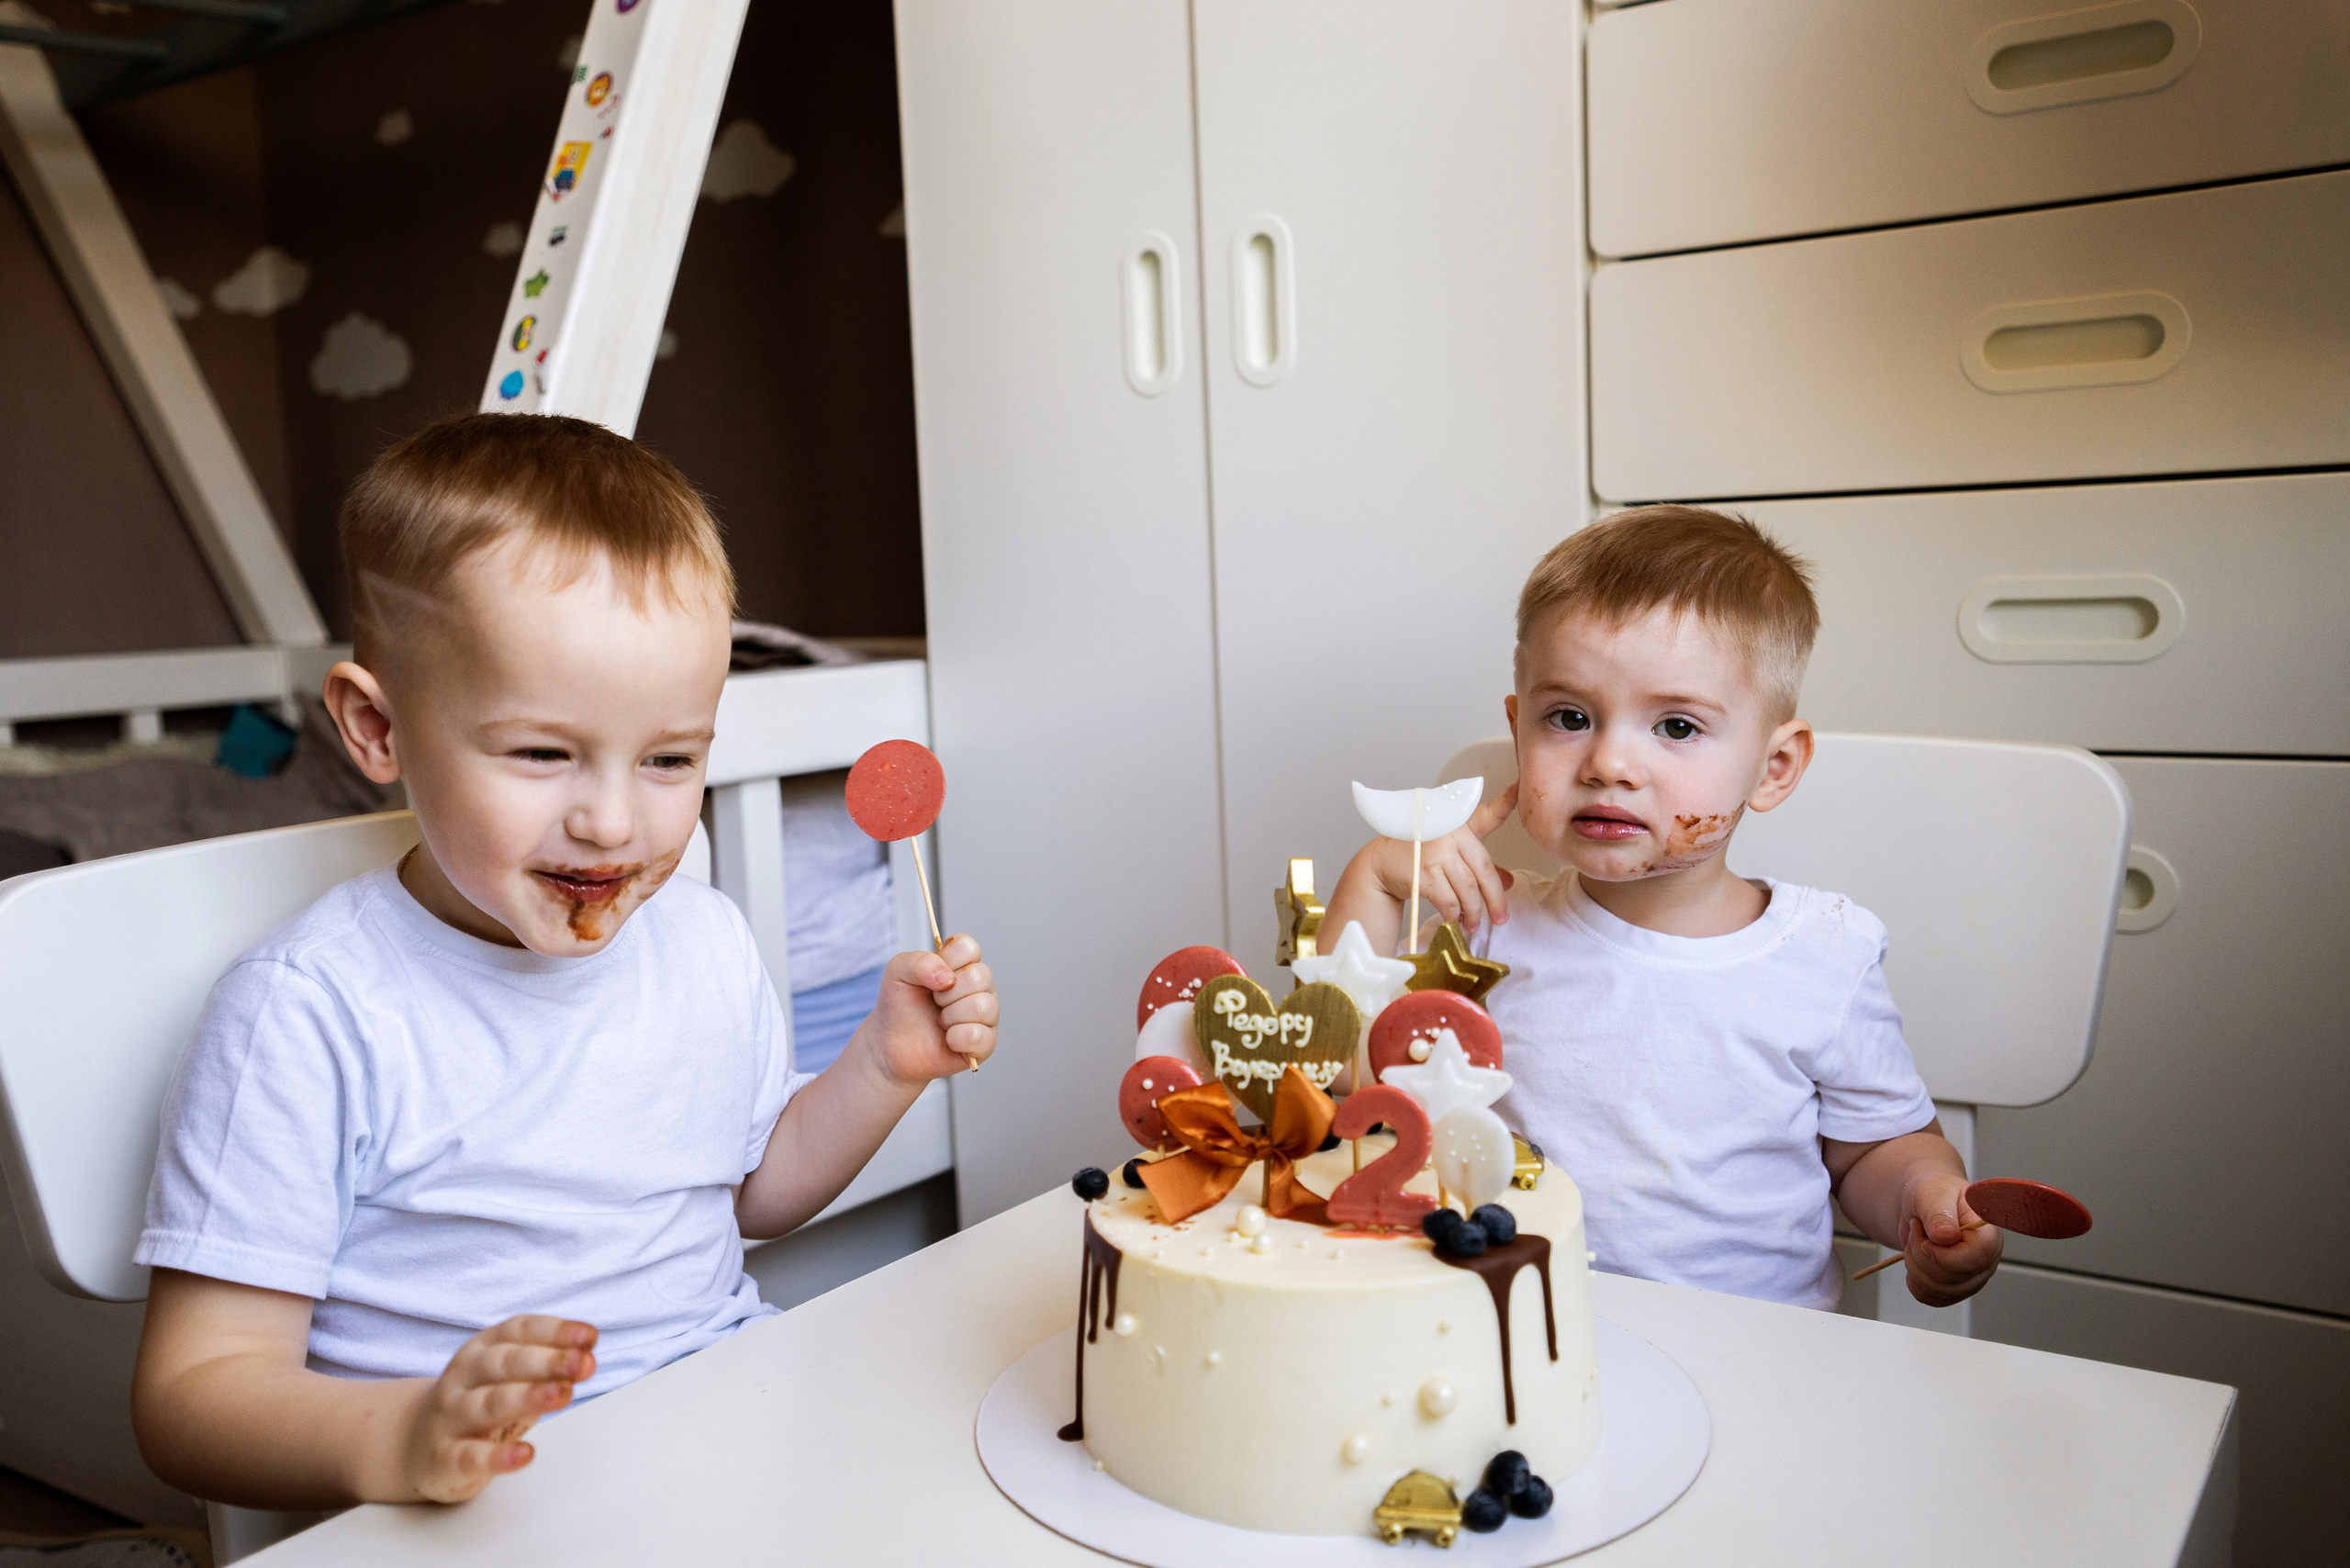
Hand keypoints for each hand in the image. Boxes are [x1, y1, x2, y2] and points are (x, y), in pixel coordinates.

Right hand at [401, 1317, 596, 1502]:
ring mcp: (450, 1417)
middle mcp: (463, 1378)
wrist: (414, 1445)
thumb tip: (586, 1356)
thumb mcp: (511, 1377)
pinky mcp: (445, 1459)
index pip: (518, 1330)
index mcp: (482, 1349)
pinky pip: (471, 1456)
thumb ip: (548, 1366)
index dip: (555, 1331)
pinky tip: (526, 1454)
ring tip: (562, 1395)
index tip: (589, 1337)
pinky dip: (498, 1456)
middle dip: (546, 1361)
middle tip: (583, 1364)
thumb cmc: (479, 1403)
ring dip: (527, 1397)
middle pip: (503, 1363)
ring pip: (487, 1404)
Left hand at [870, 934, 996, 1082]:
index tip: (930, 976)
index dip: (946, 961)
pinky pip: (979, 1036)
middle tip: (934, 1001)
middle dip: (945, 993)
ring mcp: (986, 1015)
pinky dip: (956, 1038)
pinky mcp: (985, 1044)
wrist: (891, 1044)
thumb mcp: (898, 972)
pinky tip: (948, 1039)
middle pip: (979, 977)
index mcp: (963, 964)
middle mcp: (980, 987)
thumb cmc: (900, 1005)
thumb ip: (920, 962)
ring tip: (941, 1022)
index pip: (969, 947)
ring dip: (950, 1017)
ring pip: (981, 1007)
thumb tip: (949, 978)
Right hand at [1378, 782, 1519, 930]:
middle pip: (1483, 870)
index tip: (1519, 786)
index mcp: (1459, 824)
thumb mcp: (1452, 853)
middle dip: (1495, 900)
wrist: (1380, 865)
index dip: (1507, 801)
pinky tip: (1454, 919)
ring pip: (1468, 890)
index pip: (1488, 814)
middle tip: (1500, 918)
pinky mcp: (1425, 873)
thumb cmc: (1417, 855)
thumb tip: (1507, 883)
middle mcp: (1450, 833)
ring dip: (1473, 913)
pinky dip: (1454, 915)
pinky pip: (1450, 901)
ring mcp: (1437, 852)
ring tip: (1473, 924)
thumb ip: (1480, 865)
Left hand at [1894, 1170, 2002, 1306]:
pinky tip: (1913, 1263)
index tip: (1925, 1237)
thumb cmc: (1933, 1193)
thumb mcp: (1931, 1193)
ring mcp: (1973, 1277)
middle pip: (1952, 1278)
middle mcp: (1987, 1259)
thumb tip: (1946, 1236)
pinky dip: (1915, 1284)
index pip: (1977, 1257)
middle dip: (1920, 1254)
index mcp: (1988, 1232)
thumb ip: (1938, 1212)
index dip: (1944, 1255)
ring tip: (1914, 1241)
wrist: (1924, 1204)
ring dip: (1914, 1267)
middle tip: (1915, 1228)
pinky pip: (1933, 1299)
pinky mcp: (1957, 1287)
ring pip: (1940, 1291)